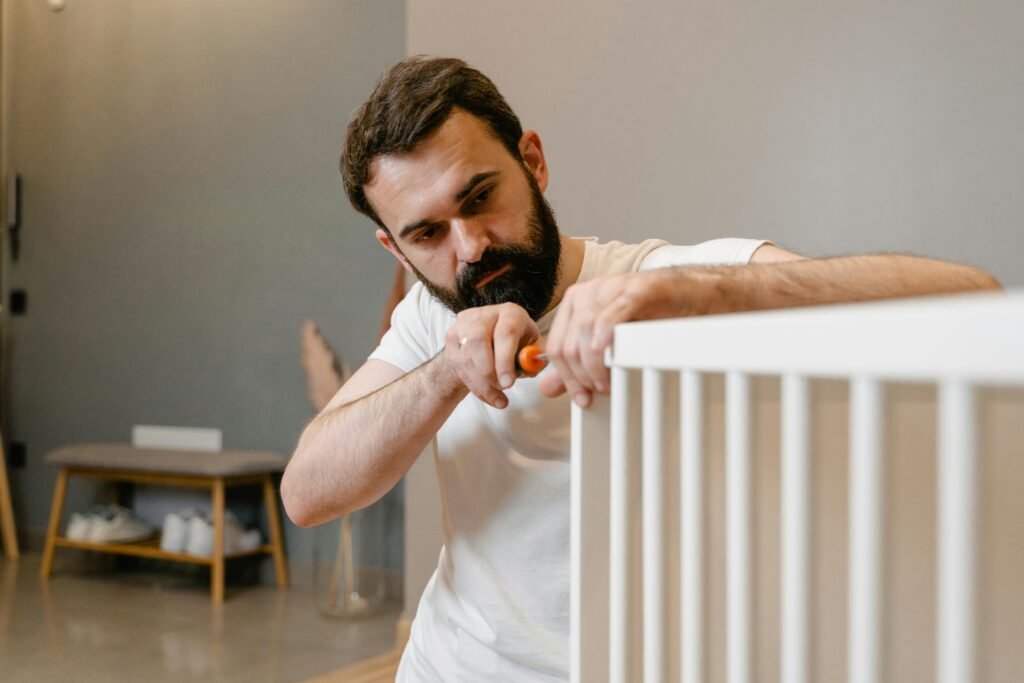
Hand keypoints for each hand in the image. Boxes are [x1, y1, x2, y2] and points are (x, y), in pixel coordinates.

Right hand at [444, 302, 541, 408]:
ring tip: (497, 396)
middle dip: (489, 372)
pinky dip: (474, 385)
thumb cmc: (517, 344)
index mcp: (510, 313)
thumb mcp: (533, 349)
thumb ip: (534, 359)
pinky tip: (486, 394)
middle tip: (501, 389)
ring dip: (482, 383)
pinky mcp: (452, 336)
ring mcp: (465, 324)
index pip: (505, 332)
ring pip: (467, 356)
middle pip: (479, 341)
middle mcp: (485, 314)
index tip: (508, 384)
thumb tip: (529, 369)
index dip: (505, 360)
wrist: (491, 342)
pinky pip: (458, 365)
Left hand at [541, 269, 707, 405]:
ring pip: (584, 332)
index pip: (556, 346)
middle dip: (580, 375)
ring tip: (608, 382)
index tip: (581, 397)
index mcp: (574, 303)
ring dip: (594, 365)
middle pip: (569, 343)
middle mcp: (587, 293)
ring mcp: (609, 289)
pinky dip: (604, 336)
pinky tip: (606, 352)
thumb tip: (548, 388)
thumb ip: (578, 364)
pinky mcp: (634, 290)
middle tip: (598, 392)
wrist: (687, 293)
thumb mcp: (608, 341)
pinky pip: (611, 315)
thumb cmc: (650, 316)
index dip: (566, 377)